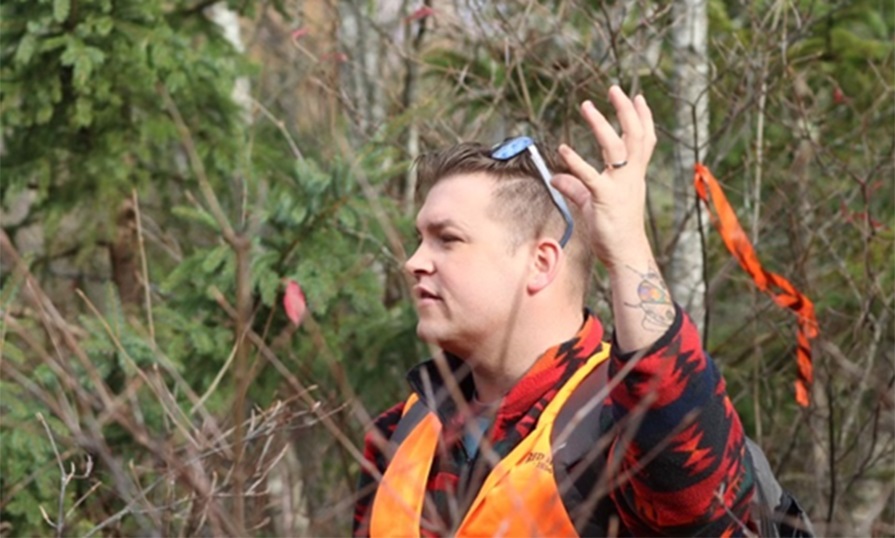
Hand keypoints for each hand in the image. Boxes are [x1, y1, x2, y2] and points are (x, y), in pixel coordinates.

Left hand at [552, 85, 656, 268]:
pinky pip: (589, 176)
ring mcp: (620, 186)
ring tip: (587, 106)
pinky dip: (576, 162)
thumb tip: (556, 177)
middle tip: (615, 89)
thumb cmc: (614, 231)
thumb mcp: (593, 203)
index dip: (642, 117)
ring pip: (615, 147)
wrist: (626, 254)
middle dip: (626, 110)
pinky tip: (563, 150)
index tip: (637, 97)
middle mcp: (631, 176)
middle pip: (634, 135)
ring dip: (600, 124)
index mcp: (633, 176)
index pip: (643, 140)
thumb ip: (576, 187)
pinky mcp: (605, 198)